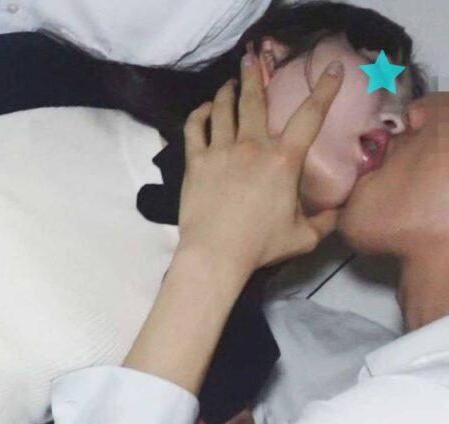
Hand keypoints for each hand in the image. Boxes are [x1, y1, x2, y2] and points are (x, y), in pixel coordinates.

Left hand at [176, 47, 344, 279]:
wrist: (215, 253)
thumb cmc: (261, 246)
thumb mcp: (304, 237)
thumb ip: (324, 222)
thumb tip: (338, 213)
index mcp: (284, 159)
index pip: (310, 116)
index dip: (324, 90)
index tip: (331, 69)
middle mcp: (252, 146)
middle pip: (255, 100)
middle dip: (255, 76)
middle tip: (252, 61)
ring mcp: (221, 151)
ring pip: (223, 109)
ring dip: (226, 92)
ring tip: (229, 84)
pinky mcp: (195, 161)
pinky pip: (194, 128)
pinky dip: (198, 114)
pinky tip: (203, 110)